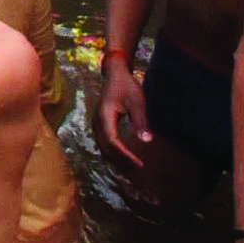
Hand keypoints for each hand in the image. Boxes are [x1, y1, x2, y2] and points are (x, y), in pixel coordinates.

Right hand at [100, 56, 154, 170]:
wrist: (115, 75)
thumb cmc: (126, 86)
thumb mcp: (137, 101)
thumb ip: (141, 121)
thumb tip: (147, 141)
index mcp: (105, 116)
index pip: (112, 142)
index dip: (125, 155)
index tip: (139, 163)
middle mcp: (97, 122)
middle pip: (106, 148)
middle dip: (121, 160)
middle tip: (139, 167)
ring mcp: (96, 124)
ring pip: (103, 148)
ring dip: (117, 158)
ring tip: (133, 165)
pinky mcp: (99, 125)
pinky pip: (104, 143)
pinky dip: (114, 152)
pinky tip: (125, 156)